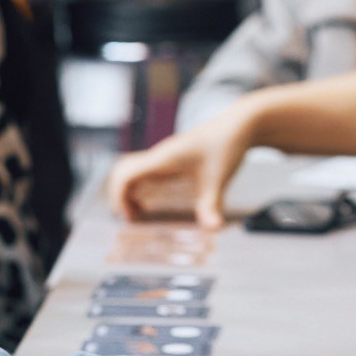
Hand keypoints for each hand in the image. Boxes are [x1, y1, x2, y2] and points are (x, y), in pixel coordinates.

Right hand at [106, 111, 251, 226]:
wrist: (238, 126)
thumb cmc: (226, 148)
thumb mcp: (219, 180)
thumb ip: (212, 205)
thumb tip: (212, 229)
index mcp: (163, 159)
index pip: (126, 174)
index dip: (119, 197)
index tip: (129, 218)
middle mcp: (159, 156)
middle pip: (121, 171)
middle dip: (118, 195)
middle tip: (129, 219)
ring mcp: (163, 156)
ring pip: (130, 170)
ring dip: (126, 191)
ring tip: (136, 214)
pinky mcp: (170, 159)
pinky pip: (143, 171)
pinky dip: (137, 187)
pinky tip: (148, 204)